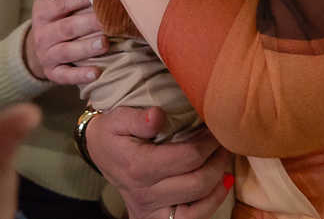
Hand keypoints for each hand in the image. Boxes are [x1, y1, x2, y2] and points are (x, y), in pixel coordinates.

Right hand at [24, 0, 106, 83]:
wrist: (37, 48)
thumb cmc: (52, 18)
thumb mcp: (47, 0)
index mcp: (43, 12)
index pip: (60, 4)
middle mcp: (43, 34)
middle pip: (67, 28)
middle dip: (88, 24)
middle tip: (108, 20)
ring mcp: (47, 55)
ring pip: (67, 52)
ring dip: (86, 48)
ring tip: (105, 43)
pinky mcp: (53, 73)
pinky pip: (65, 76)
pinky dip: (80, 75)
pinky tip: (96, 73)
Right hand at [86, 107, 232, 218]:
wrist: (100, 154)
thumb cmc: (112, 133)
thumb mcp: (117, 118)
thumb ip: (138, 118)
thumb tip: (158, 115)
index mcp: (138, 166)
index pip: (187, 157)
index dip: (208, 142)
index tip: (215, 128)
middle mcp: (145, 193)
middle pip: (197, 182)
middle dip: (218, 160)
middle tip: (224, 142)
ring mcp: (151, 210)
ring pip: (198, 206)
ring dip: (218, 183)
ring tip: (223, 161)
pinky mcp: (155, 218)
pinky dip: (210, 204)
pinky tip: (219, 185)